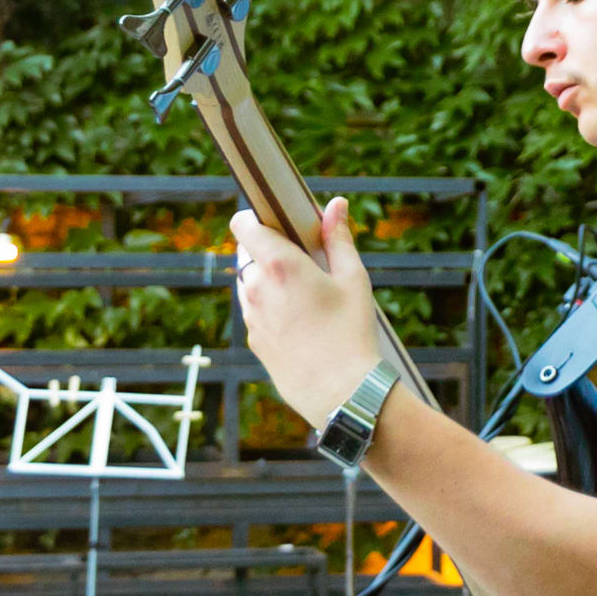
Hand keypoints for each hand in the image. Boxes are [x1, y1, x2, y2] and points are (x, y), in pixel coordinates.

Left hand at [230, 197, 384, 427]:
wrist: (341, 392)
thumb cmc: (352, 332)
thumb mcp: (353, 278)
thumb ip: (338, 237)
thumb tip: (336, 203)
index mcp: (279, 264)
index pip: (243, 224)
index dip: (255, 218)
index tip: (274, 222)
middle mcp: (256, 287)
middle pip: (246, 252)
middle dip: (267, 249)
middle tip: (300, 258)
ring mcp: (251, 315)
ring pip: (248, 283)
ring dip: (266, 279)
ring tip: (302, 292)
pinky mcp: (254, 340)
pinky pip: (254, 311)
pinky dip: (269, 306)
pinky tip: (299, 319)